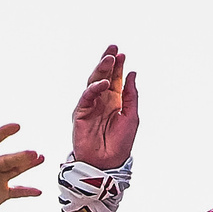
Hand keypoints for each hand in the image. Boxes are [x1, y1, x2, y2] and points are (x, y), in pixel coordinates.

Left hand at [0, 124, 42, 211]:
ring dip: (27, 165)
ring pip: (14, 170)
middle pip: (6, 159)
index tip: (16, 127)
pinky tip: (37, 191)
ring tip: (40, 159)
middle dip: (20, 156)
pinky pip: (16, 191)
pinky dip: (27, 191)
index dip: (2, 134)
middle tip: (34, 154)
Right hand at [70, 45, 139, 169]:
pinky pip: (86, 97)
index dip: (118, 66)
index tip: (122, 53)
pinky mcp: (80, 114)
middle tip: (113, 48)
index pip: (115, 79)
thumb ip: (131, 95)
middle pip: (103, 76)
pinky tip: (102, 83)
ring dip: (100, 70)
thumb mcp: (132, 116)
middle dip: (107, 62)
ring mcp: (90, 106)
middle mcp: (102, 101)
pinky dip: (94, 89)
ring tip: (109, 58)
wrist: (108, 163)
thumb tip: (132, 73)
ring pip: (93, 82)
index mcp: (115, 101)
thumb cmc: (121, 143)